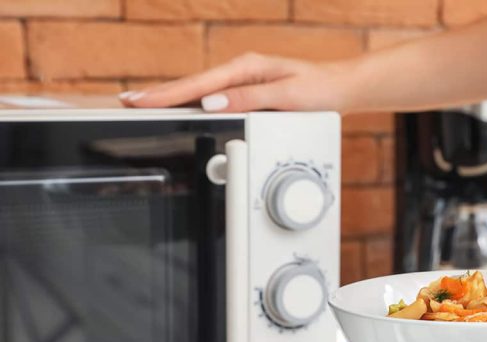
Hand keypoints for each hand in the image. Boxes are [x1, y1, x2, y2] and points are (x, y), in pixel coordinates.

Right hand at [119, 52, 356, 112]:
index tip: (140, 99)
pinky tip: (180, 107)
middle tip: (127, 101)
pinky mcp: (247, 91)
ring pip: (199, 90)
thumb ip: (248, 99)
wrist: (339, 89)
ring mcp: (242, 81)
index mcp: (246, 68)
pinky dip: (192, 101)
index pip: (198, 84)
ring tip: (144, 104)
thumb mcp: (286, 96)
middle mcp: (241, 72)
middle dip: (158, 93)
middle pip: (191, 85)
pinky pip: (212, 96)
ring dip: (171, 97)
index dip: (166, 94)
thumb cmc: (318, 91)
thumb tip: (212, 103)